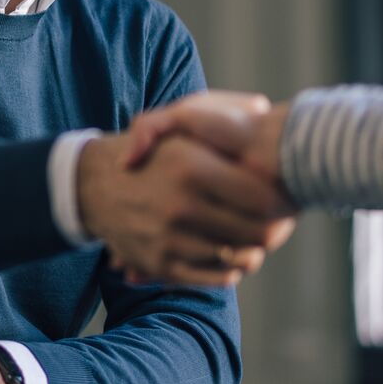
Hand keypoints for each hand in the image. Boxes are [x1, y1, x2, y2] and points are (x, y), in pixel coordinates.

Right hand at [78, 96, 296, 285]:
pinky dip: (230, 271)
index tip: (288, 199)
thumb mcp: (177, 120)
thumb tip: (260, 106)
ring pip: (238, 258)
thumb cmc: (153, 153)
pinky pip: (213, 278)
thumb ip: (219, 107)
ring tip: (258, 239)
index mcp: (191, 166)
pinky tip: (233, 256)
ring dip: (255, 251)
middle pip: (256, 233)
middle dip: (276, 229)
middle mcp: (179, 205)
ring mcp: (168, 238)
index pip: (262, 199)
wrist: (93, 185)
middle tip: (282, 223)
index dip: (283, 202)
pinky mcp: (159, 264)